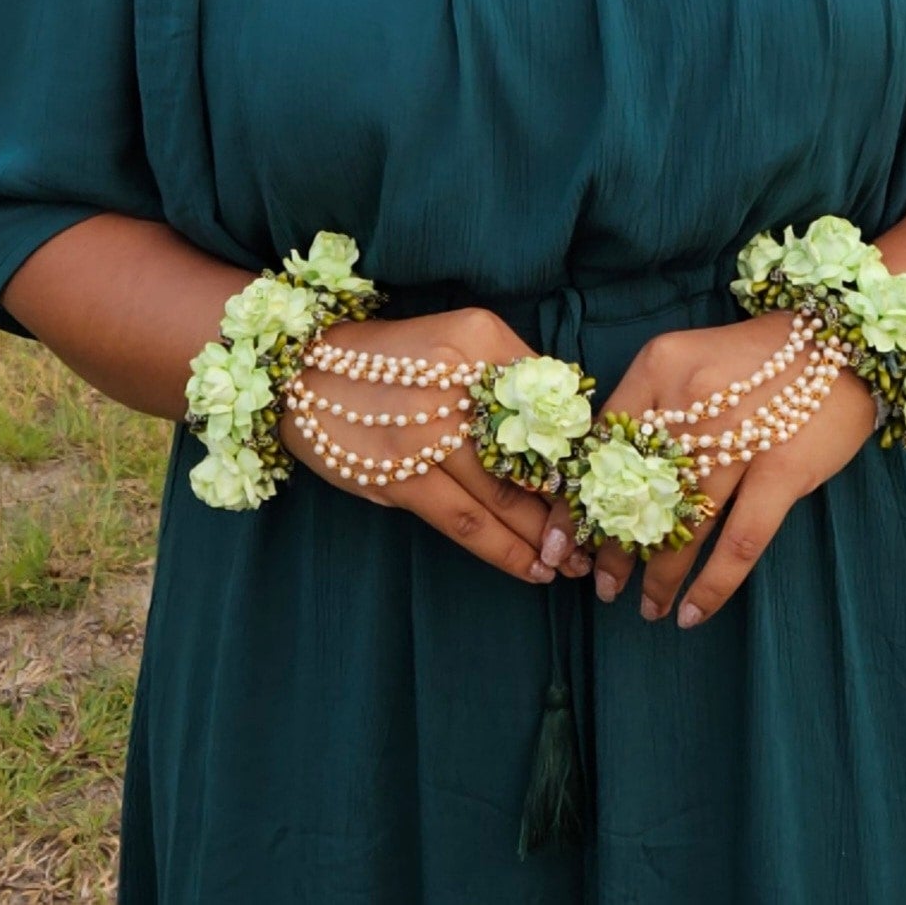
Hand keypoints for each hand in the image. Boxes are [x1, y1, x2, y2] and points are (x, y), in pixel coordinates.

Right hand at [277, 307, 592, 587]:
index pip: (552, 400)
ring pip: (506, 498)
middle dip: (570, 502)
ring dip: (544, 537)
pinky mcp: (402, 477)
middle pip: (534, 454)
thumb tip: (564, 424)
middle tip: (597, 534)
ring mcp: (429, 432)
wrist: (303, 370)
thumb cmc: (391, 357)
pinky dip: (503, 550)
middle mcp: (459, 380)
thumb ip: (510, 369)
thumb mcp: (458, 336)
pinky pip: (466, 524)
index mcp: (480, 338)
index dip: (581, 450)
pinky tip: (530, 568)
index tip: (602, 482)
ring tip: (571, 562)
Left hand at [588, 314, 878, 627]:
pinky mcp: (782, 468)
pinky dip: (713, 585)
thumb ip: (650, 406)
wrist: (842, 340)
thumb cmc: (756, 359)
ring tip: (645, 609)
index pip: (601, 444)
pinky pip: (739, 542)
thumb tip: (607, 477)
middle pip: (636, 490)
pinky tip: (692, 613)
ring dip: (658, 577)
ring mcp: (738, 435)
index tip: (560, 544)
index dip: (577, 501)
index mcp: (658, 366)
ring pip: (682, 524)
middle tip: (600, 585)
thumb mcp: (688, 361)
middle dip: (613, 549)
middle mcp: (690, 398)